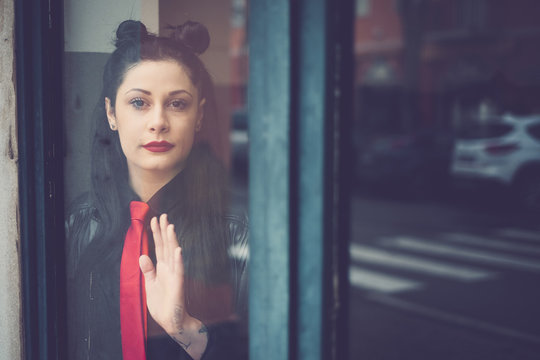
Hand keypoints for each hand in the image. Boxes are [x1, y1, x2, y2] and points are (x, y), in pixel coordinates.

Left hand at [139, 214, 207, 358]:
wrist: (171, 321)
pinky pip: (179, 270)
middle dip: (164, 231)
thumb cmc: (162, 304)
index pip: (159, 247)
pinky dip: (178, 260)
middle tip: (163, 216)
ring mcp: (175, 275)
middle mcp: (169, 268)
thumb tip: (142, 256)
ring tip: (170, 227)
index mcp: (162, 268)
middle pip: (166, 246)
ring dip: (172, 240)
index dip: (156, 234)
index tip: (154, 220)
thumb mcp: (150, 285)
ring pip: (173, 254)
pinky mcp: (178, 284)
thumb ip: (148, 270)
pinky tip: (177, 250)